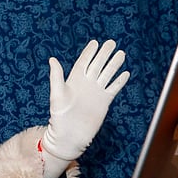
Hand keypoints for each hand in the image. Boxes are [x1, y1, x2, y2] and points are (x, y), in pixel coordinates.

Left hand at [41, 39, 129, 161]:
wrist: (70, 135)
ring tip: (121, 53)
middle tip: (111, 42)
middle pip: (97, 65)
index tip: (95, 42)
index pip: (83, 62)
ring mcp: (96, 92)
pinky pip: (113, 88)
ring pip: (107, 74)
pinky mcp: (104, 101)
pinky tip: (125, 73)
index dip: (89, 52)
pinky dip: (119, 81)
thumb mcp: (57, 94)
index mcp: (74, 80)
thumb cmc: (60, 116)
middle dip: (104, 54)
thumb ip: (56, 76)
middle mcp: (86, 84)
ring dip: (114, 64)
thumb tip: (52, 59)